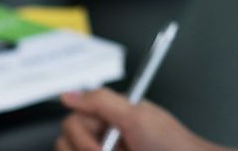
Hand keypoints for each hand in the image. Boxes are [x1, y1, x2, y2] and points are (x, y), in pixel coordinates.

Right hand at [57, 89, 217, 150]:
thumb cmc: (171, 144)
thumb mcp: (136, 117)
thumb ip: (102, 102)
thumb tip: (68, 94)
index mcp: (110, 117)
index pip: (73, 121)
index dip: (82, 135)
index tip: (100, 146)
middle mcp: (104, 137)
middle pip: (66, 144)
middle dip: (86, 149)